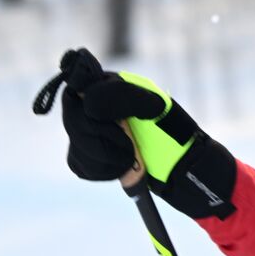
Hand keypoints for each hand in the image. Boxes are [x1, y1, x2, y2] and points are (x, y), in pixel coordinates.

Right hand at [56, 48, 237, 218]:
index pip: (78, 91)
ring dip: (104, 156)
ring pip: (76, 145)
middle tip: (128, 144)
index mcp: (111, 86)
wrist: (181, 167)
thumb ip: (122, 97)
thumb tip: (87, 100)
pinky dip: (101, 169)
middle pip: (73, 122)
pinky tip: (122, 166)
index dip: (91, 112)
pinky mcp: (92, 154)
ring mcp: (93, 130)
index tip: (120, 123)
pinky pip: (79, 163)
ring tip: (130, 156)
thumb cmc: (171, 132)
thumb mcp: (154, 107)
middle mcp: (98, 105)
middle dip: (101, 139)